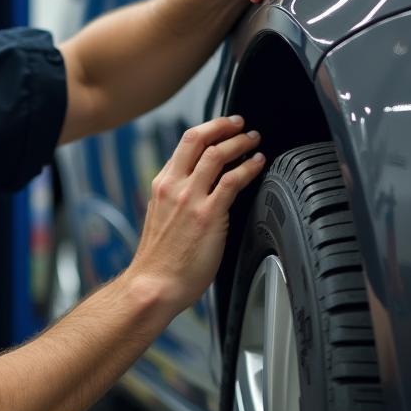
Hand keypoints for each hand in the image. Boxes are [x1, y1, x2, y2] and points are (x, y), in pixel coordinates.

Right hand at [128, 116, 265, 314]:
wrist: (153, 286)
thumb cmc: (159, 263)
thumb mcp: (160, 220)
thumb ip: (176, 201)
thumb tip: (197, 195)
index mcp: (161, 186)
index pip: (184, 145)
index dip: (207, 131)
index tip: (221, 128)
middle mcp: (174, 186)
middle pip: (198, 139)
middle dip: (223, 126)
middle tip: (240, 124)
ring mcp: (190, 199)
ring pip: (217, 154)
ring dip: (239, 142)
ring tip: (254, 141)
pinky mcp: (208, 215)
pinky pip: (232, 180)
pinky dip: (248, 166)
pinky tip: (258, 163)